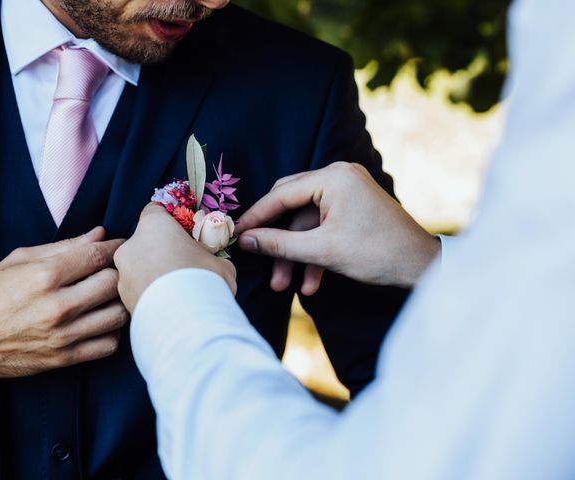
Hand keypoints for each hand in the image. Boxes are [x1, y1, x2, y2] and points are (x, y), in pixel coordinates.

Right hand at [0, 228, 126, 388]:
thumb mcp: (19, 260)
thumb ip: (64, 247)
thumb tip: (98, 234)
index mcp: (44, 276)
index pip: (97, 255)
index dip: (115, 247)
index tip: (119, 246)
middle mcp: (57, 306)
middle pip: (113, 283)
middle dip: (119, 272)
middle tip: (117, 270)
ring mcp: (63, 335)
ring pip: (118, 315)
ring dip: (119, 302)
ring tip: (110, 296)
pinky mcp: (65, 358)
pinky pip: (109, 344)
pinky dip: (112, 332)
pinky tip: (102, 321)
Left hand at [115, 204, 236, 313]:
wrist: (186, 320)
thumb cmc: (204, 279)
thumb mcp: (219, 263)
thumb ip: (210, 258)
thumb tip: (214, 265)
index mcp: (153, 226)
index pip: (154, 211)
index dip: (169, 222)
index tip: (182, 234)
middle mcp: (131, 246)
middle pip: (143, 242)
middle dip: (159, 253)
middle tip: (180, 268)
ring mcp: (122, 275)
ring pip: (137, 270)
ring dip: (152, 277)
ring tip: (175, 294)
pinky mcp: (122, 301)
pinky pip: (137, 293)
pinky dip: (149, 298)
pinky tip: (168, 308)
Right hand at [236, 162, 440, 292]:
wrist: (421, 267)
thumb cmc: (377, 254)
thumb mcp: (322, 251)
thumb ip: (278, 243)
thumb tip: (246, 240)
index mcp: (333, 177)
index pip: (281, 194)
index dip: (256, 217)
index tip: (236, 234)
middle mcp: (339, 177)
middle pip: (291, 207)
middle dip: (277, 242)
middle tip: (258, 261)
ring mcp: (347, 192)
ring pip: (306, 224)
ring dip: (296, 255)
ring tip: (285, 286)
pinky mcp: (352, 208)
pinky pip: (323, 228)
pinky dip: (315, 253)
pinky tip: (311, 283)